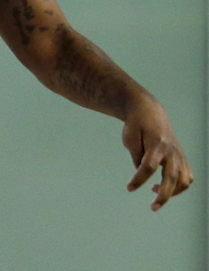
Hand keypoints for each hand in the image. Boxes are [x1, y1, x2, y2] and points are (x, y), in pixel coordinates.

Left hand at [123, 94, 193, 209]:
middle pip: (171, 177)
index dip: (139, 179)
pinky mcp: (182, 157)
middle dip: (163, 195)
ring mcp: (178, 154)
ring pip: (183, 180)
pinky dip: (181, 186)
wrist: (150, 111)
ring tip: (155, 192)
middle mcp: (170, 150)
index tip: (129, 188)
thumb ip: (136, 155)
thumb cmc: (136, 124)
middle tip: (153, 207)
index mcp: (156, 143)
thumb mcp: (129, 136)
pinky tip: (168, 187)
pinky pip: (188, 177)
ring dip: (172, 192)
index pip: (148, 166)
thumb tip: (142, 172)